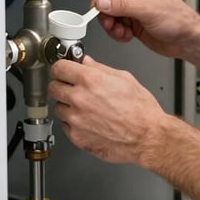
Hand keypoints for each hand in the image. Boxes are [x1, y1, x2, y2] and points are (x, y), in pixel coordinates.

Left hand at [48, 56, 163, 164]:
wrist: (146, 137)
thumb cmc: (141, 110)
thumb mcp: (124, 79)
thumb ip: (100, 69)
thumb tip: (86, 63)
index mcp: (90, 80)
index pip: (58, 68)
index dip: (62, 68)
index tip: (64, 70)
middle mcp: (79, 99)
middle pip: (53, 87)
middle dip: (63, 86)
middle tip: (73, 88)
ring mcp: (75, 119)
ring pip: (58, 107)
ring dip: (68, 106)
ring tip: (87, 108)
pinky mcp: (76, 137)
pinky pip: (65, 125)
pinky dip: (74, 123)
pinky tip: (90, 121)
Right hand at [91, 0, 199, 58]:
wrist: (187, 40)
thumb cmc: (179, 20)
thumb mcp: (148, 11)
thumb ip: (123, 6)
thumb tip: (102, 2)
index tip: (97, 7)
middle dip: (106, 13)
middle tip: (110, 23)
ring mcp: (133, 8)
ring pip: (109, 13)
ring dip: (112, 25)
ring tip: (122, 32)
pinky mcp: (132, 22)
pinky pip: (115, 25)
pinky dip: (117, 33)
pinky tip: (127, 36)